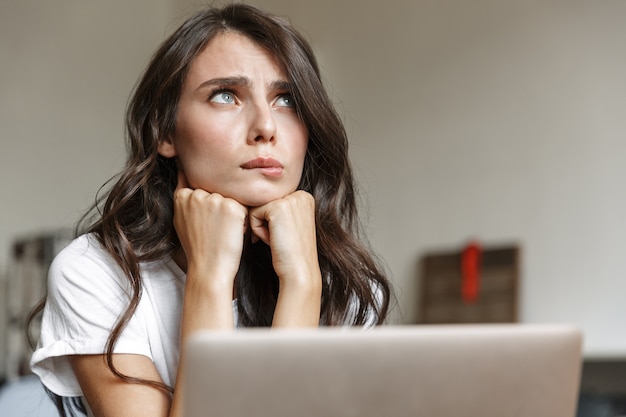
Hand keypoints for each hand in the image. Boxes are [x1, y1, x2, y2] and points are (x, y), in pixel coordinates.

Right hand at [173, 171, 247, 281]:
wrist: (209, 268)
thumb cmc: (197, 247)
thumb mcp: (181, 219)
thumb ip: (184, 196)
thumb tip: (182, 170)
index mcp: (182, 196)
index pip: (202, 187)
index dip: (209, 205)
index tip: (208, 221)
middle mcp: (197, 194)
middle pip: (218, 191)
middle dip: (221, 207)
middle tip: (216, 229)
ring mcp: (214, 199)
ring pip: (232, 197)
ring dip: (233, 212)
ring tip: (224, 231)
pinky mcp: (232, 207)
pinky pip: (244, 206)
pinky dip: (243, 220)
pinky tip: (234, 232)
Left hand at [249, 190, 321, 326]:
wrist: (299, 271)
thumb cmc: (292, 253)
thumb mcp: (290, 224)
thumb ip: (280, 209)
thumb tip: (255, 200)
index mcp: (304, 197)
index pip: (273, 201)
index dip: (272, 221)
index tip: (283, 235)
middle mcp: (300, 194)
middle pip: (265, 202)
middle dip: (265, 223)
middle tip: (279, 239)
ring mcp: (290, 199)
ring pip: (257, 207)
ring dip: (261, 227)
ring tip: (276, 240)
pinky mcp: (277, 207)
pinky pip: (253, 214)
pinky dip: (257, 230)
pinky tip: (271, 241)